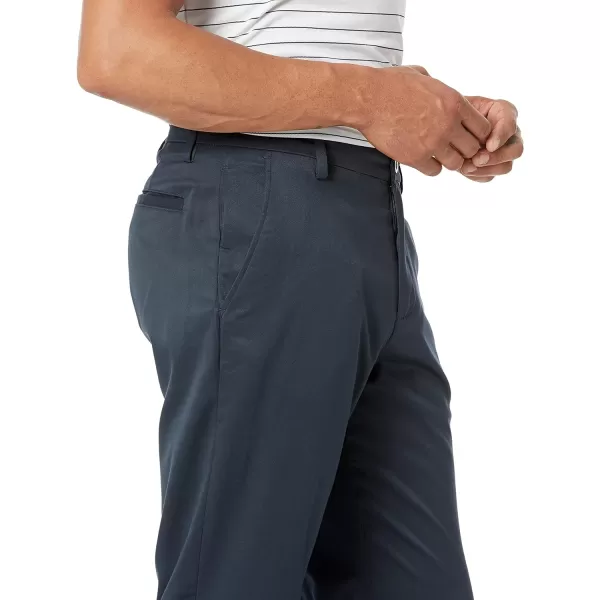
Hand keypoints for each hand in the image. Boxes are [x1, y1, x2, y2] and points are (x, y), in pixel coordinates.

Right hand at [356, 66, 491, 175]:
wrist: (368, 99)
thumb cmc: (391, 85)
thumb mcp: (423, 76)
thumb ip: (440, 87)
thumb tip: (441, 89)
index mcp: (455, 103)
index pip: (483, 128)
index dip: (476, 134)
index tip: (465, 135)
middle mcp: (448, 124)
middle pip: (472, 149)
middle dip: (463, 149)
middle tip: (451, 147)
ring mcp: (432, 143)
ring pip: (455, 163)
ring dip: (448, 160)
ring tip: (436, 154)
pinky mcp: (415, 157)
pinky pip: (434, 171)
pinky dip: (430, 167)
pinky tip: (422, 158)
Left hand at [460, 97, 523, 182]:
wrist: (443, 125)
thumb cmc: (452, 112)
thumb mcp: (459, 108)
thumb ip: (470, 120)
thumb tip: (481, 142)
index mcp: (504, 112)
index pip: (511, 123)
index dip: (502, 136)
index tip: (489, 146)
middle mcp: (508, 133)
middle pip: (516, 150)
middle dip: (497, 157)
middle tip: (477, 160)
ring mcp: (502, 151)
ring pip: (505, 167)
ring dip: (486, 169)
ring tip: (466, 166)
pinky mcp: (490, 166)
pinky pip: (489, 176)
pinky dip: (476, 175)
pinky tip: (464, 168)